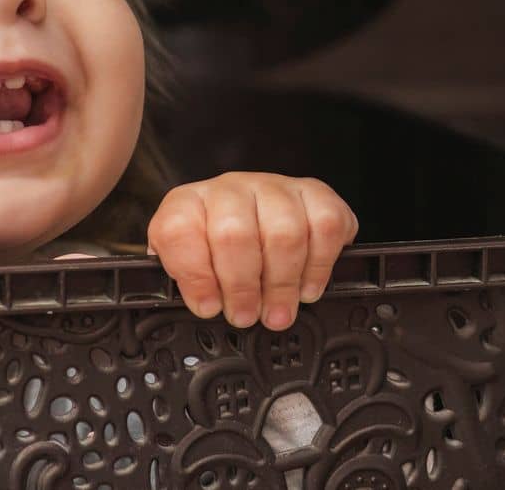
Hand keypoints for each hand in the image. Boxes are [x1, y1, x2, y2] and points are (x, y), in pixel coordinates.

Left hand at [146, 172, 357, 331]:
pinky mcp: (314, 193)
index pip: (179, 229)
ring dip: (282, 284)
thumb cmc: (222, 251)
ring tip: (277, 312)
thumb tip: (204, 307)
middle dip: (241, 286)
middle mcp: (229, 189)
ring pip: (283, 232)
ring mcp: (273, 187)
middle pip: (233, 233)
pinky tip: (308, 288)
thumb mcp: (191, 265)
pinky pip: (325, 225)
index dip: (194, 274)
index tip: (208, 307)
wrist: (260, 220)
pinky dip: (319, 266)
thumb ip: (188, 284)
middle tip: (245, 316)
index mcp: (188, 204)